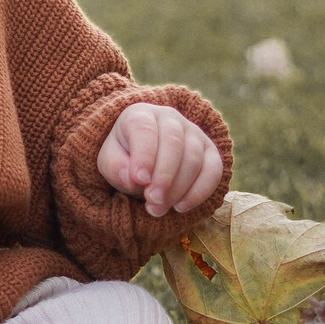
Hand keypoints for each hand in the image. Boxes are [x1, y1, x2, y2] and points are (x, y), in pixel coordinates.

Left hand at [97, 102, 224, 219]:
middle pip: (173, 142)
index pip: (144, 129)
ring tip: (159, 208)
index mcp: (140, 114)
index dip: (144, 155)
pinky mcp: (210, 152)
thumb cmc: (125, 159)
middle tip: (152, 201)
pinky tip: (181, 207)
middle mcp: (170, 118)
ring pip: (194, 158)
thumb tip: (133, 178)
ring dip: (178, 188)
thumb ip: (116, 168)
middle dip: (164, 176)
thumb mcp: (110, 162)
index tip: (139, 180)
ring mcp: (194, 133)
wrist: (145, 161)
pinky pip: (213, 170)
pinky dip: (199, 191)